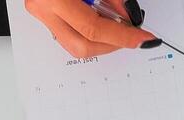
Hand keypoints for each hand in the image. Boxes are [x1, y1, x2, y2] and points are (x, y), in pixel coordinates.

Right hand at [25, 0, 153, 58]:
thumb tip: (128, 18)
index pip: (93, 28)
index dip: (122, 36)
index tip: (143, 39)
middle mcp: (43, 8)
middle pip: (83, 46)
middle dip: (112, 44)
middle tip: (131, 34)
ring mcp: (40, 15)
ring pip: (75, 45)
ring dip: (101, 40)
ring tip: (116, 23)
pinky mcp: (43, 15)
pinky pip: (70, 33)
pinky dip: (89, 31)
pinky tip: (100, 18)